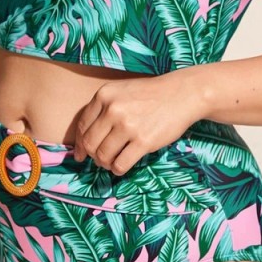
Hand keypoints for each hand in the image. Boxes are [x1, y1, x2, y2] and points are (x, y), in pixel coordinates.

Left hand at [72, 74, 203, 173]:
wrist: (181, 94)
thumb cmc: (150, 94)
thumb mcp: (121, 91)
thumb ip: (102, 110)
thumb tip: (84, 141)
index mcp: (104, 95)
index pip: (82, 126)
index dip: (80, 144)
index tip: (81, 154)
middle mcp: (113, 109)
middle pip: (90, 143)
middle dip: (93, 156)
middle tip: (100, 159)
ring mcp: (128, 126)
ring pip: (103, 156)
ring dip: (105, 164)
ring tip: (112, 162)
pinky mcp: (143, 141)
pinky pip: (120, 164)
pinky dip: (118, 169)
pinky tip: (122, 166)